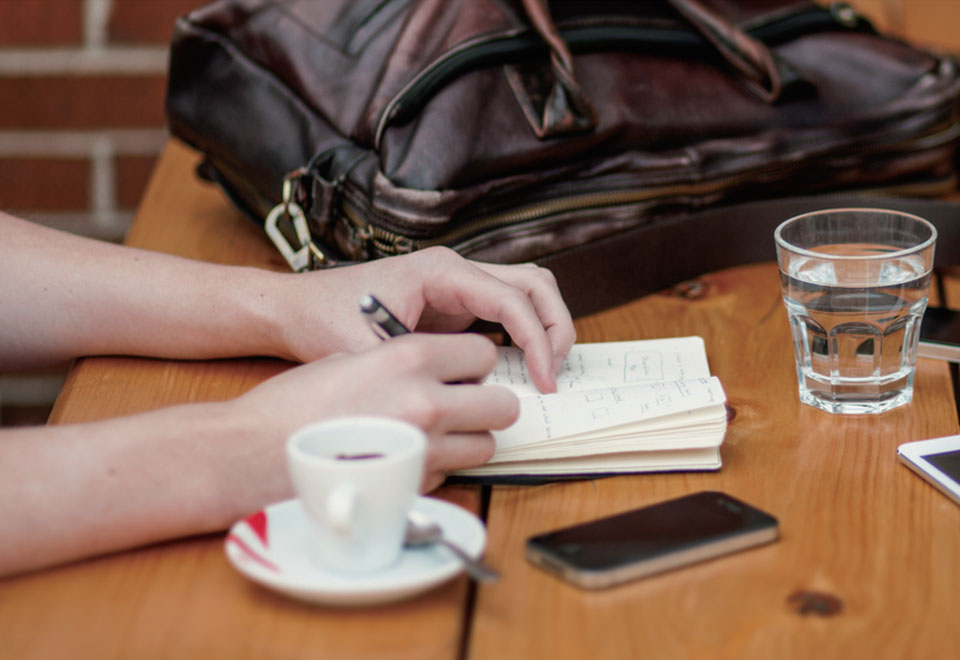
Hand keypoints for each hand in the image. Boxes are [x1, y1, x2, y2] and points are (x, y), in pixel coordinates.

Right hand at [232, 333, 517, 490]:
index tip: (464, 370)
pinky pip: (452, 474)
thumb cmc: (293, 404)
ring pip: (486, 446)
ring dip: (469, 440)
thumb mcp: (350, 358)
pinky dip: (439, 467)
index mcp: (409, 356)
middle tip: (465, 405)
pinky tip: (406, 457)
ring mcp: (424, 449)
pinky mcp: (413, 487)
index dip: (476, 363)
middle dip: (487, 405)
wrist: (253, 453)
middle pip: (503, 405)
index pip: (485, 353)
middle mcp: (426, 401)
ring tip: (436, 434)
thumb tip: (435, 372)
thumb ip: (401, 363)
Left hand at [273, 247, 575, 392]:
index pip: (512, 298)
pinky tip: (520, 369)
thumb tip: (462, 401)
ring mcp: (457, 284)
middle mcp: (455, 270)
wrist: (296, 307)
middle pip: (534, 283)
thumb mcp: (368, 351)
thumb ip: (415, 372)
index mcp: (441, 270)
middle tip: (555, 374)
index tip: (544, 380)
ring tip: (546, 370)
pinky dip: (524, 334)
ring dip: (545, 326)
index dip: (537, 340)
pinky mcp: (454, 303)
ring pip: (526, 291)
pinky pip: (506, 311)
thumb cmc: (325, 319)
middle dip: (555, 326)